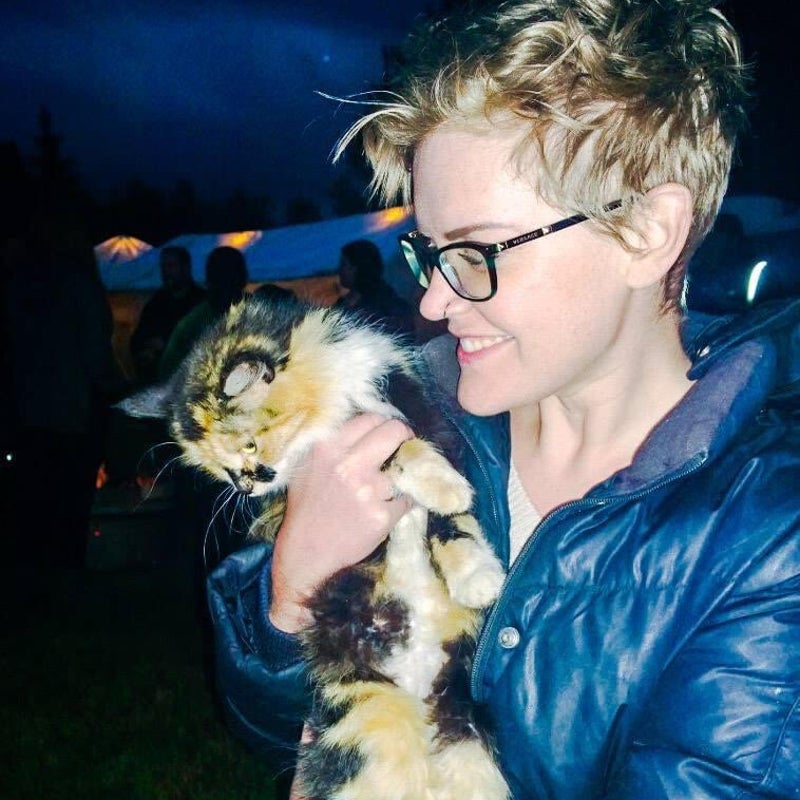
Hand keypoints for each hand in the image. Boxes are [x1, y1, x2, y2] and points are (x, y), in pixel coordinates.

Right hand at [269, 414, 413, 632]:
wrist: (306, 554)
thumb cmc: (307, 509)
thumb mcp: (308, 467)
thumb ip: (335, 445)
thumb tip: (371, 427)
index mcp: (328, 448)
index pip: (370, 419)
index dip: (384, 426)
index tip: (389, 435)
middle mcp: (348, 465)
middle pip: (394, 431)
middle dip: (404, 436)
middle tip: (406, 447)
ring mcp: (367, 490)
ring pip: (406, 465)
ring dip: (406, 473)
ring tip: (396, 482)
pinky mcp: (381, 515)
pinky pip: (409, 498)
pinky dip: (406, 501)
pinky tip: (394, 505)